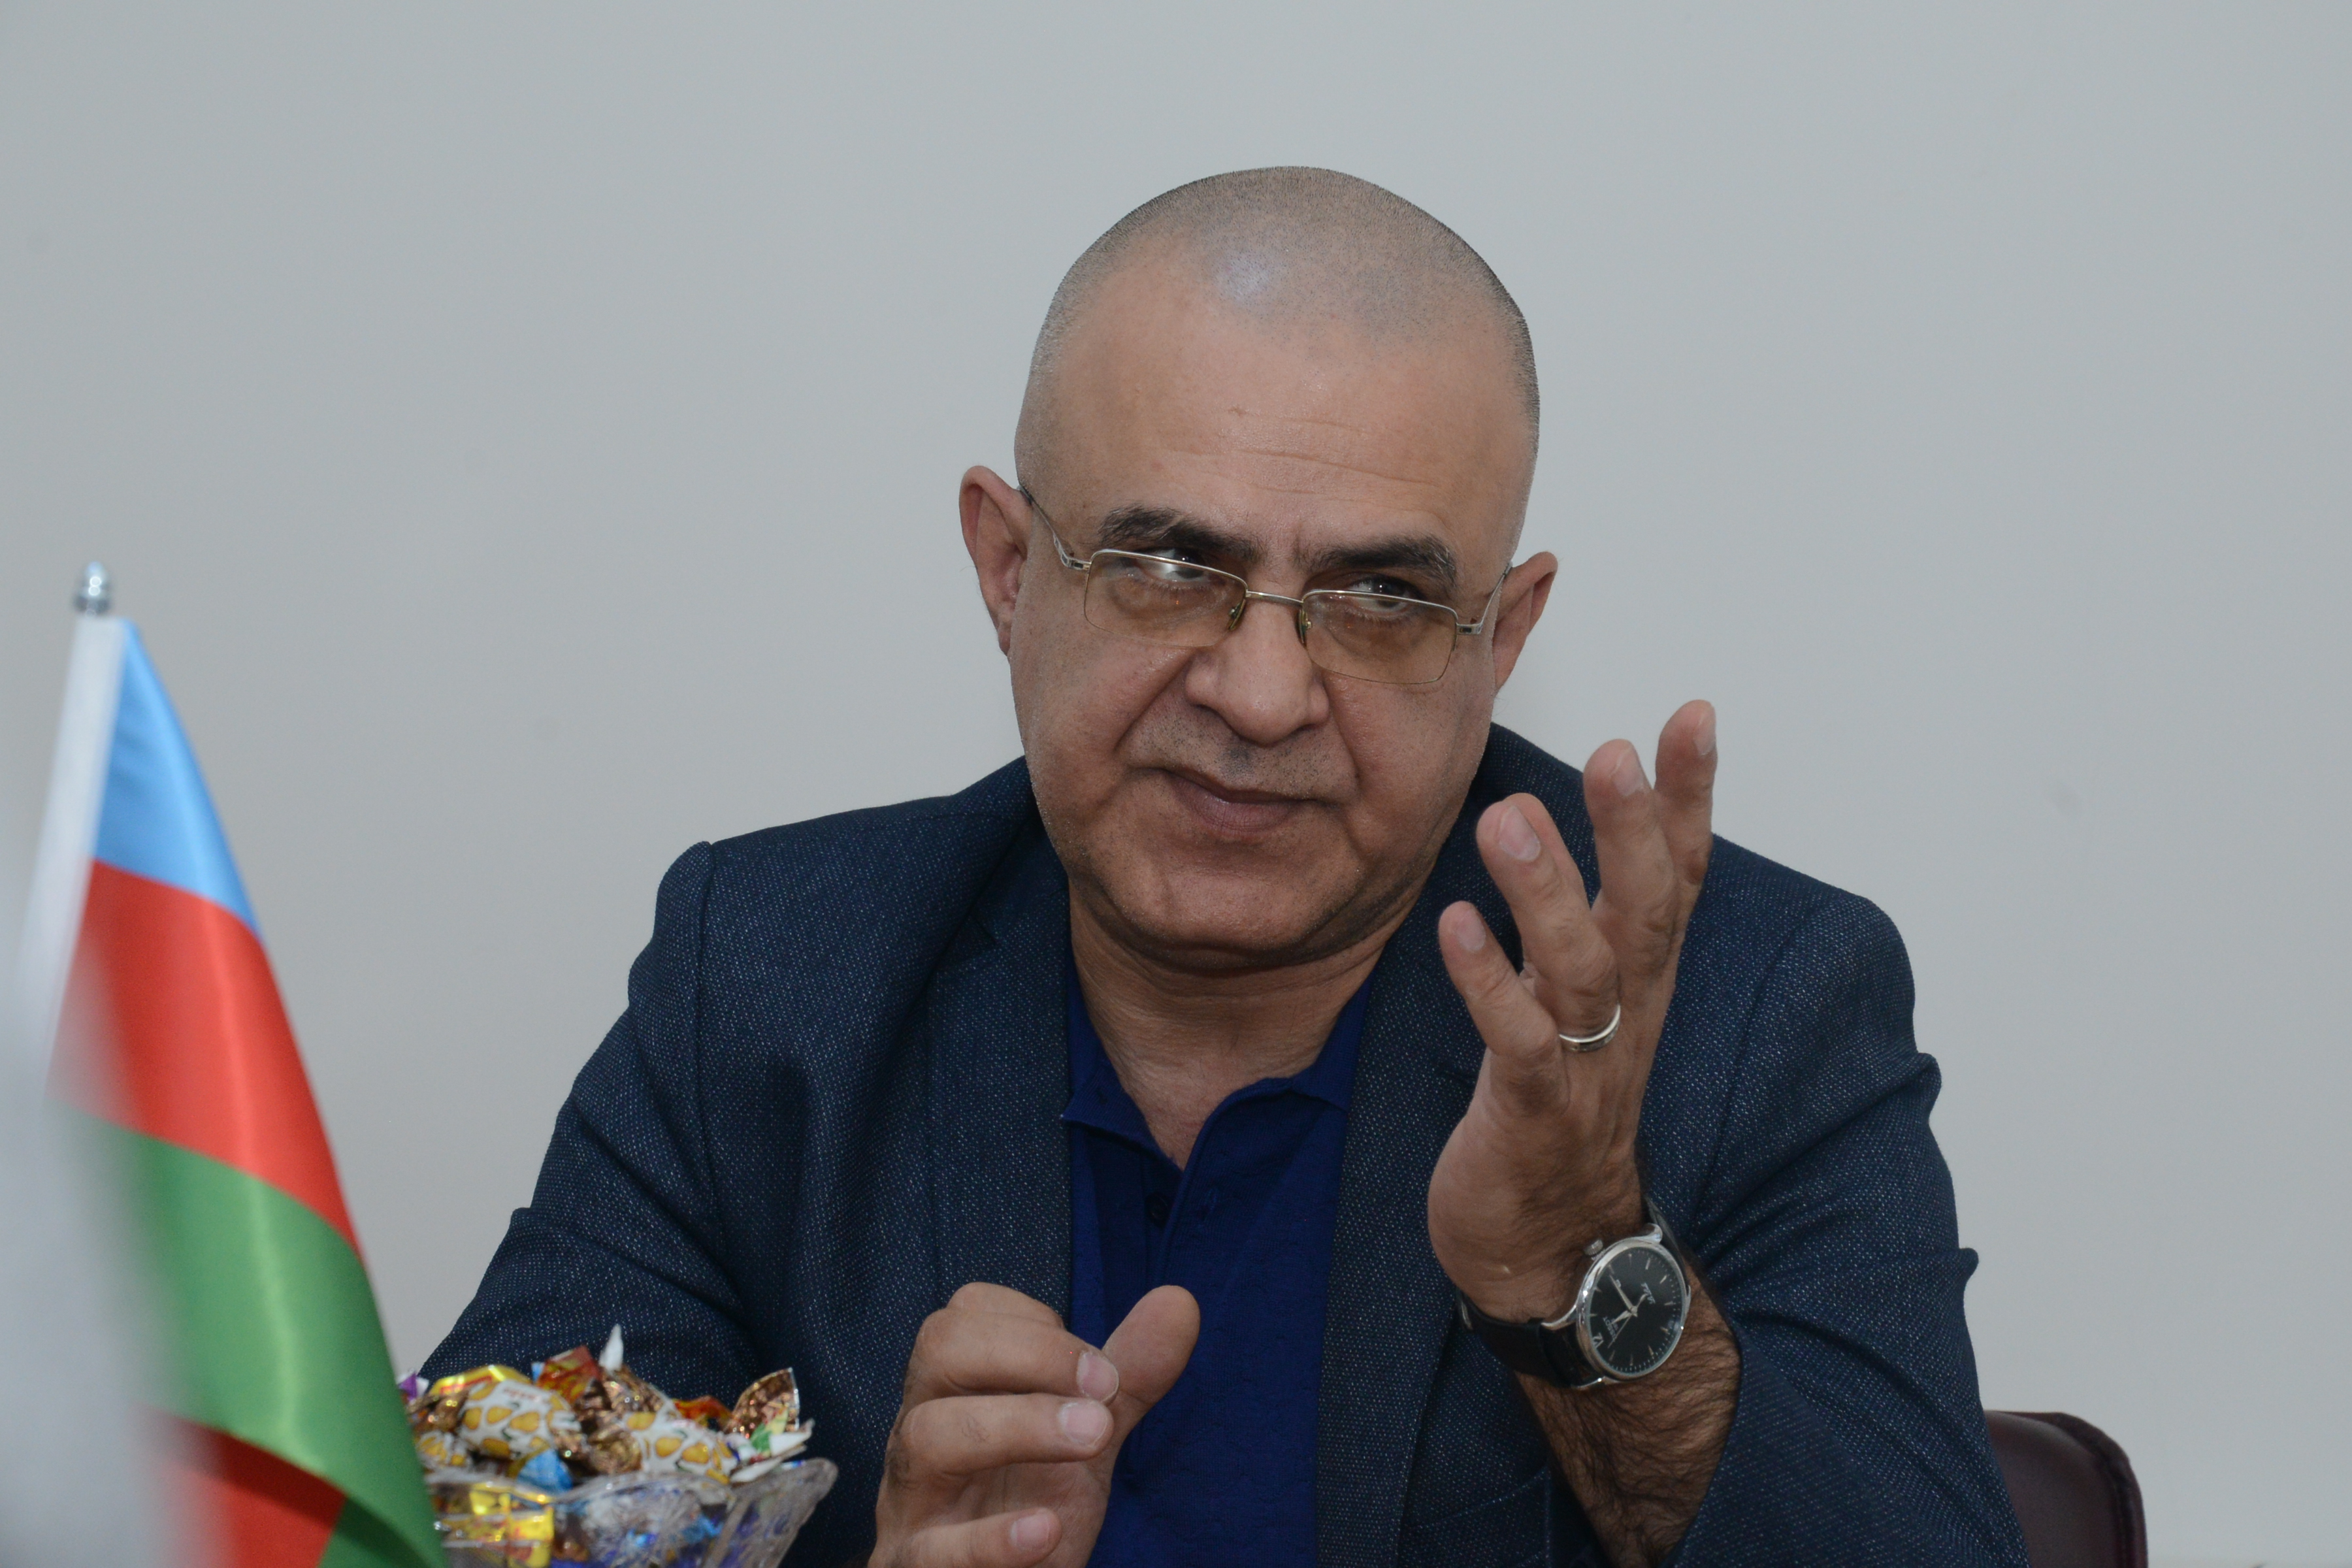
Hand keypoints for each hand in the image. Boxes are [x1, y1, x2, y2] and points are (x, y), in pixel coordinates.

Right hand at [871, 1281, 1198, 1567]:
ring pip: (928, 1438)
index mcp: (952, 1390)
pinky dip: (992, 1539)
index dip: (1036, 1325)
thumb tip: (1180, 1301)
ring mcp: (913, 1500)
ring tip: (1095, 1437)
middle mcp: (919, 1430)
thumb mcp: (1086, 1434)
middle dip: (1032, 1356)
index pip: (965, 1314)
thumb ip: (1130, 1374)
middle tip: (1106, 1390)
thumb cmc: (1027, 1500)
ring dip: (1020, 1426)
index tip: (1096, 1366)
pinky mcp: (919, 1565)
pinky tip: (1047, 1529)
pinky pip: (933, 1550)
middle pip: (940, 1351)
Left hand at [1427, 702, 1716, 1322]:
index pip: (1679, 876)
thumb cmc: (1549, 1109)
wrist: (1546, 1248)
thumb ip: (1571, 917)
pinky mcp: (1530, 1114)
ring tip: (1511, 817)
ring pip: (1582, 972)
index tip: (1692, 714)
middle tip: (1616, 753)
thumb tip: (1537, 818)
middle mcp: (1625, 1015)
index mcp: (1637, 981)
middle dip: (1636, 831)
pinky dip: (1489, 985)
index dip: (1688, 798)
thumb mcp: (1574, 1002)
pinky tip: (1457, 927)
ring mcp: (1583, 1066)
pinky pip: (1517, 1043)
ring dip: (1549, 893)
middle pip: (1646, 912)